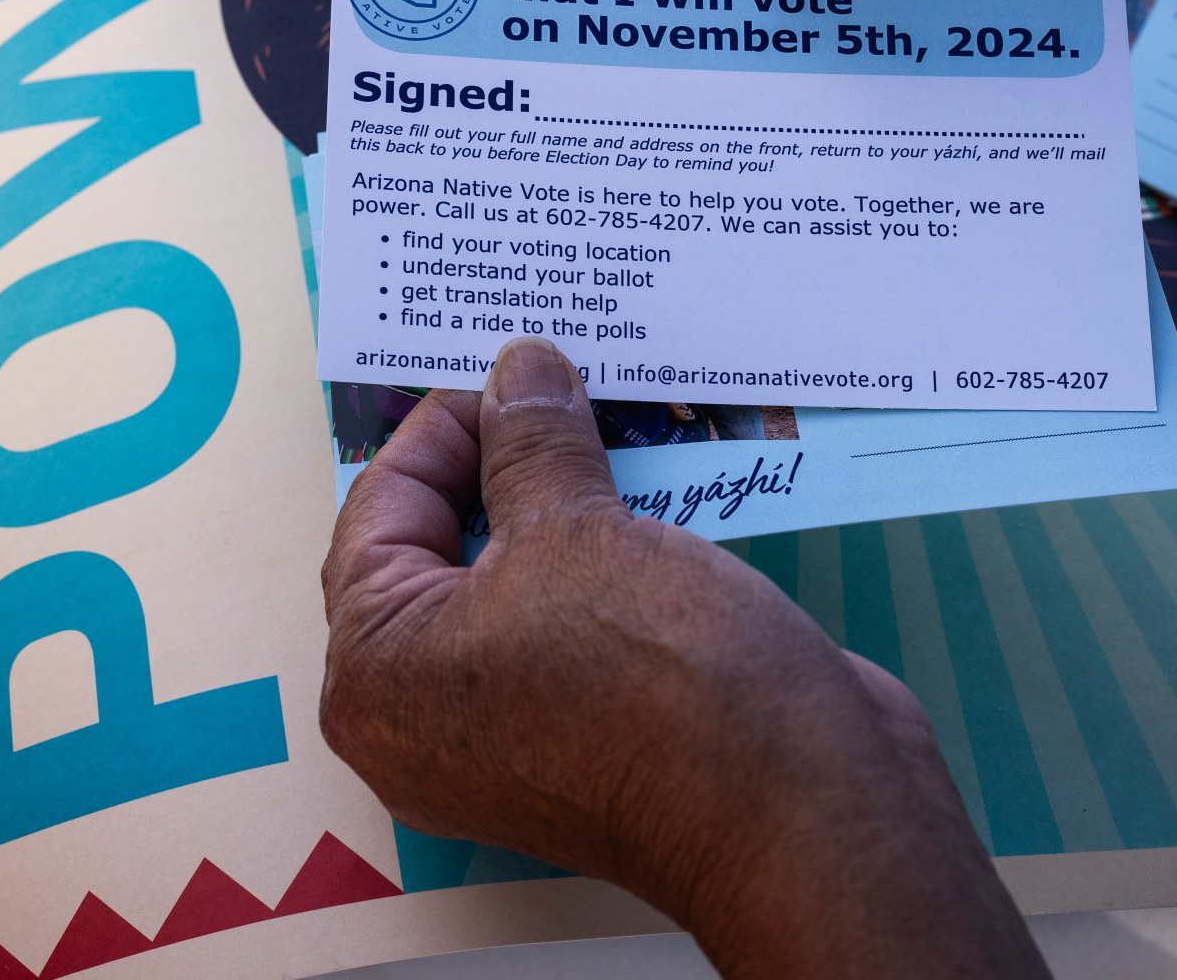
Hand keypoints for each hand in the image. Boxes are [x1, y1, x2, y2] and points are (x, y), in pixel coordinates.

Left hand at [320, 338, 1046, 979]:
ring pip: (517, 584)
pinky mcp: (587, 737)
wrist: (801, 811)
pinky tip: (655, 493)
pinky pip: (574, 623)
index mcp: (375, 676)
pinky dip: (605, 558)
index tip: (511, 366)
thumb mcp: (575, 527)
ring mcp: (505, 737)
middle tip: (558, 381)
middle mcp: (422, 720)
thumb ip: (530, 442)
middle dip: (503, 460)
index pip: (379, 510)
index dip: (445, 424)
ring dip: (564, 504)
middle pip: (440, 549)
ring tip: (612, 420)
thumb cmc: (659, 682)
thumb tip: (518, 373)